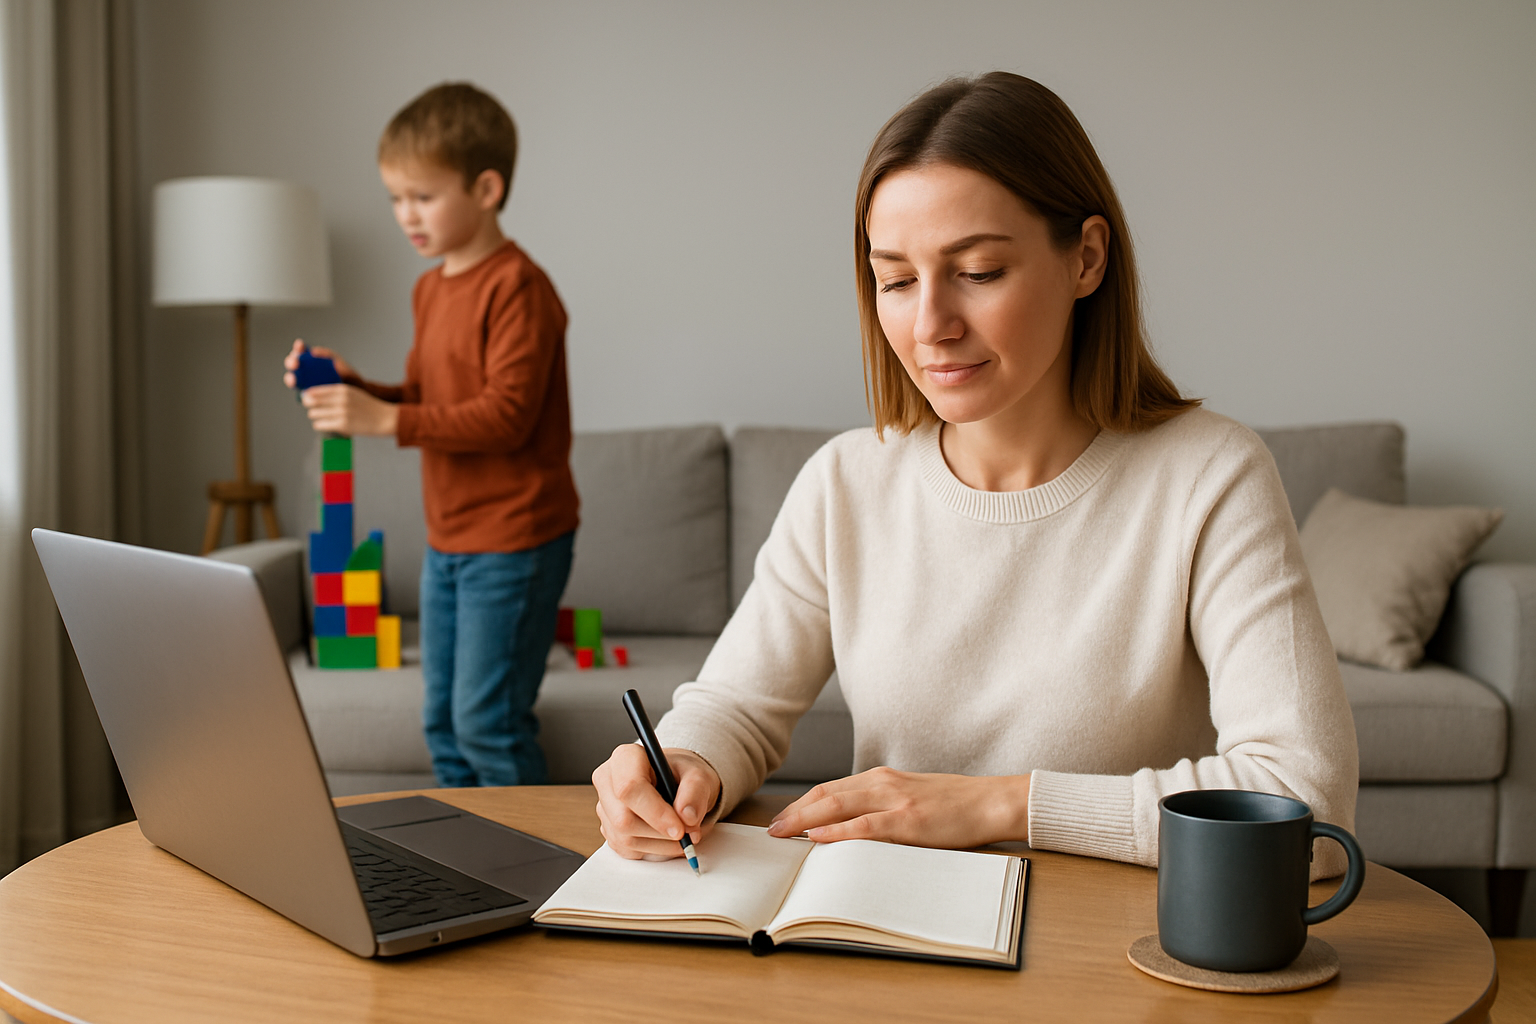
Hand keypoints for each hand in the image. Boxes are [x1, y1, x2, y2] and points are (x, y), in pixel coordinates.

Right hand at [282, 338, 355, 389]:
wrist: (356, 391)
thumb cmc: (347, 374)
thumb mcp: (339, 361)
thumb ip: (327, 355)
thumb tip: (314, 351)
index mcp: (311, 359)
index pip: (301, 350)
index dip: (298, 347)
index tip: (300, 346)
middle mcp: (305, 369)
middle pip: (292, 364)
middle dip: (291, 362)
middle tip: (295, 364)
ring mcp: (305, 382)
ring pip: (292, 379)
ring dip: (290, 378)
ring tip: (294, 380)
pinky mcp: (307, 395)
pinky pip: (300, 392)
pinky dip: (299, 392)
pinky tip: (301, 391)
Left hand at [300, 384, 398, 435]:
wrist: (385, 418)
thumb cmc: (368, 407)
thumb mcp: (353, 393)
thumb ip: (335, 393)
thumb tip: (312, 396)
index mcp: (342, 389)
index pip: (314, 390)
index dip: (308, 396)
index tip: (309, 400)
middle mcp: (340, 399)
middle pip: (310, 402)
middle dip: (310, 407)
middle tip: (316, 410)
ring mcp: (341, 412)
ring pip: (313, 414)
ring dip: (316, 417)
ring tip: (325, 418)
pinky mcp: (342, 425)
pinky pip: (319, 425)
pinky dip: (321, 425)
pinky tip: (329, 425)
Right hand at [592, 743, 721, 859]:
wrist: (677, 783)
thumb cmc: (682, 774)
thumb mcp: (699, 775)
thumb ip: (695, 791)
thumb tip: (686, 816)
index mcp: (626, 757)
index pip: (629, 788)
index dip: (655, 812)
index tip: (679, 828)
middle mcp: (608, 781)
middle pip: (624, 819)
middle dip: (660, 833)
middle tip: (688, 834)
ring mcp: (606, 807)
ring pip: (625, 838)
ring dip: (660, 845)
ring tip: (683, 836)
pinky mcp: (609, 829)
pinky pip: (627, 850)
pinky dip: (653, 850)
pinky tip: (667, 838)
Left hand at [766, 767, 1030, 848]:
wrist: (990, 801)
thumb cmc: (953, 804)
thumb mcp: (910, 797)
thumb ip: (881, 806)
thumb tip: (848, 826)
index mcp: (882, 779)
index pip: (831, 789)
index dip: (802, 804)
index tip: (782, 819)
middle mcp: (883, 783)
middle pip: (826, 795)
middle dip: (794, 813)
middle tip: (771, 830)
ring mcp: (895, 800)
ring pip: (839, 806)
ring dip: (805, 820)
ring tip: (783, 834)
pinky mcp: (909, 821)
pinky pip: (866, 825)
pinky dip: (838, 831)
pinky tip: (819, 838)